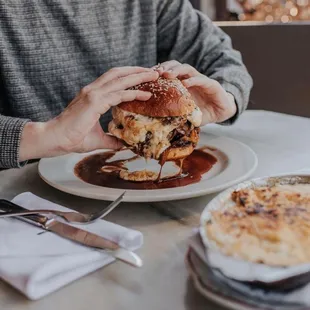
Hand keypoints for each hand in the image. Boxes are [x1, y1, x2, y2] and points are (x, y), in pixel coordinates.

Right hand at [19, 67, 158, 160]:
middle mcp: (93, 90)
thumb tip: (124, 144)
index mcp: (92, 95)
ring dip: (139, 76)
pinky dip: (134, 93)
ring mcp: (93, 94)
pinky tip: (146, 94)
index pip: (114, 80)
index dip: (129, 77)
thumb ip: (112, 139)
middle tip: (153, 71)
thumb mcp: (99, 138)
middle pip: (119, 74)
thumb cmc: (73, 138)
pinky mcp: (94, 102)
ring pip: (120, 80)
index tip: (143, 77)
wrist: (55, 139)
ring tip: (154, 75)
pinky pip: (119, 94)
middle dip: (137, 71)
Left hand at [155, 61, 236, 124]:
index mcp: (182, 84)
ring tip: (167, 75)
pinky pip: (201, 79)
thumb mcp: (185, 114)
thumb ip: (173, 115)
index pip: (168, 72)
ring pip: (187, 69)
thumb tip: (156, 124)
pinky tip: (185, 83)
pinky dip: (193, 80)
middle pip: (175, 66)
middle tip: (155, 73)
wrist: (222, 112)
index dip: (158, 72)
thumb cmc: (202, 112)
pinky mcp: (212, 84)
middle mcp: (190, 79)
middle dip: (165, 67)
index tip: (147, 77)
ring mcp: (201, 80)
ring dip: (176, 70)